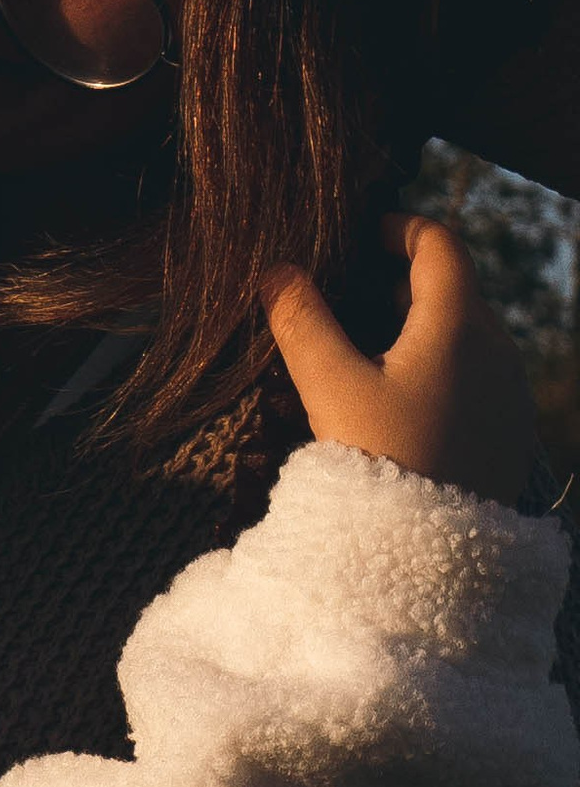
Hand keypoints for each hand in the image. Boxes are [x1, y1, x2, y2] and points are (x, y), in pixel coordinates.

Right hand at [265, 215, 537, 506]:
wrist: (432, 558)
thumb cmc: (381, 465)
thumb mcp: (331, 390)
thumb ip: (303, 324)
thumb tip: (279, 272)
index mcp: (459, 323)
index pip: (439, 243)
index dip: (399, 229)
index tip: (363, 237)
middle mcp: (496, 346)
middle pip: (452, 289)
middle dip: (400, 285)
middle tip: (348, 301)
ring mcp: (508, 390)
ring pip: (464, 334)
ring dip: (417, 330)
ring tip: (365, 358)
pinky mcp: (507, 430)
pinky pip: (474, 376)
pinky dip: (437, 368)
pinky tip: (396, 405)